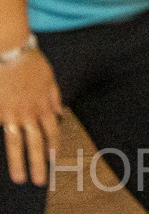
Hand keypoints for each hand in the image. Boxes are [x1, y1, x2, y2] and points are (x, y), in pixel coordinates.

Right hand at [0, 47, 60, 186]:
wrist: (11, 53)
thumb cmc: (32, 63)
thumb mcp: (50, 79)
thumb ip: (53, 98)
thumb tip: (58, 114)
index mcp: (44, 106)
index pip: (51, 131)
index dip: (53, 147)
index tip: (53, 162)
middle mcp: (29, 114)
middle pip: (35, 143)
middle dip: (38, 163)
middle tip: (39, 181)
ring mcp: (11, 115)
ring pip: (15, 143)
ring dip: (19, 162)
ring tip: (19, 178)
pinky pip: (0, 127)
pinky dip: (2, 136)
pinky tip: (6, 148)